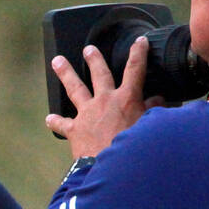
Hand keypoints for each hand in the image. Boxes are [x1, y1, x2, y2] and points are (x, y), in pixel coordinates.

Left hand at [47, 36, 154, 158]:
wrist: (113, 166)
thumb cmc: (134, 147)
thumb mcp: (150, 126)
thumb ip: (153, 110)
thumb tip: (159, 99)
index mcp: (126, 98)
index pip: (135, 70)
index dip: (139, 53)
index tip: (140, 41)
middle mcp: (104, 101)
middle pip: (99, 74)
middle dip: (94, 59)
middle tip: (88, 49)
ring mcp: (87, 113)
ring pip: (75, 89)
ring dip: (66, 73)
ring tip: (57, 60)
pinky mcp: (75, 129)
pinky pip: (62, 124)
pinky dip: (55, 122)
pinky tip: (49, 119)